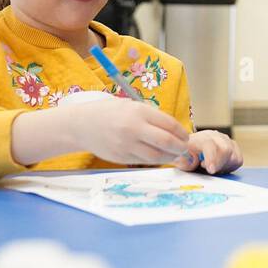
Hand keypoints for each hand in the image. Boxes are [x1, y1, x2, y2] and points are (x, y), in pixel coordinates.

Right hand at [60, 98, 189, 165]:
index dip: (182, 132)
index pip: (169, 124)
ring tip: (175, 154)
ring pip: (157, 156)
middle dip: (180, 146)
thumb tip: (175, 130)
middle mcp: (133, 128)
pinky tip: (161, 156)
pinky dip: (156, 160)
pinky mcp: (122, 157)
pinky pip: (145, 161)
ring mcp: (127, 145)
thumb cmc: (110, 113)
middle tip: (184, 147)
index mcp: (139, 112)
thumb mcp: (132, 106)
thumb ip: (152, 117)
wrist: (82, 125)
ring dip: (171, 156)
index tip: (186, 135)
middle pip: (167, 142)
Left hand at [176, 129, 242, 174]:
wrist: (191, 149)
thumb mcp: (179, 159)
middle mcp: (215, 136)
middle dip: (219, 164)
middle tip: (209, 170)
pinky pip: (238, 159)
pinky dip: (230, 166)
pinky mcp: (234, 146)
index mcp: (200, 138)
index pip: (209, 144)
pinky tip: (220, 166)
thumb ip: (184, 161)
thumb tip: (193, 162)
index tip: (211, 170)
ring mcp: (226, 140)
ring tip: (212, 167)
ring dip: (223, 166)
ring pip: (233, 156)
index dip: (211, 157)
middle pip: (225, 149)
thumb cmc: (186, 155)